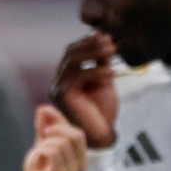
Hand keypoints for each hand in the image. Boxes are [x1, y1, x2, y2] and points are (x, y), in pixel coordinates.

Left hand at [21, 105, 88, 170]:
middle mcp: (81, 164)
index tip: (44, 112)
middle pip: (75, 135)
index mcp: (81, 156)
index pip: (78, 132)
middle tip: (43, 135)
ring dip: (46, 143)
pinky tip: (38, 156)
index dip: (61, 120)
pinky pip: (53, 153)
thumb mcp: (43, 145)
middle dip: (56, 129)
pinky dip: (42, 150)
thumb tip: (43, 108)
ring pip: (62, 144)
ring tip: (40, 151)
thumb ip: (44, 128)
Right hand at [50, 32, 118, 147]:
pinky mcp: (62, 95)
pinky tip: (110, 73)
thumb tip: (104, 39)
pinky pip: (76, 76)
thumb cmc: (101, 110)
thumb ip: (101, 62)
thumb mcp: (104, 80)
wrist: (101, 135)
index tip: (107, 35)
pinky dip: (95, 72)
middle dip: (91, 44)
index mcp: (68, 75)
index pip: (73, 51)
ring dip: (93, 52)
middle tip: (111, 42)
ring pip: (71, 61)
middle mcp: (59, 80)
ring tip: (112, 50)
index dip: (88, 41)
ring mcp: (58, 87)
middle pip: (70, 53)